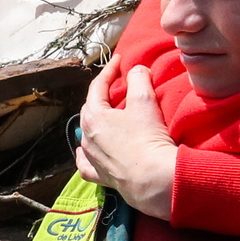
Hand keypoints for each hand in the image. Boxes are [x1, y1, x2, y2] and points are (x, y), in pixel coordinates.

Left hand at [76, 63, 175, 218]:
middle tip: (117, 87)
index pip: (98, 86)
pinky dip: (86, 155)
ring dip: (97, 123)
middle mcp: (87, 137)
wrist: (153, 180)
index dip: (110, 70)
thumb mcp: (144, 101)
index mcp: (93, 117)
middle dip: (103, 96)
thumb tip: (136, 70)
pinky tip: (87, 152)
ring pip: (87, 135)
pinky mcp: (101, 176)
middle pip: (91, 109)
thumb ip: (139, 79)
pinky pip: (86, 163)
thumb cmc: (147, 139)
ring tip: (109, 117)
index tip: (120, 60)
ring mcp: (92, 158)